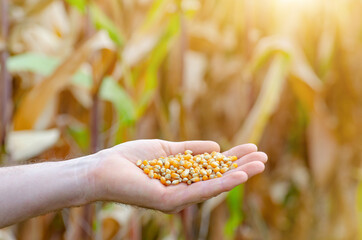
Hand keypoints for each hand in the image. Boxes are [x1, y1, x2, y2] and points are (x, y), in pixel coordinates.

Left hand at [90, 139, 266, 212]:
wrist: (103, 169)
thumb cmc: (131, 159)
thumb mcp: (166, 151)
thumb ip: (190, 150)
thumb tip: (216, 146)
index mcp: (182, 179)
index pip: (212, 169)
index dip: (232, 159)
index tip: (250, 148)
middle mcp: (183, 191)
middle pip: (217, 178)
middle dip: (241, 167)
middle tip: (263, 157)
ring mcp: (177, 198)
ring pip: (213, 186)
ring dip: (238, 175)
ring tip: (260, 164)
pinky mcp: (170, 201)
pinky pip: (199, 191)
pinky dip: (221, 183)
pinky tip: (238, 174)